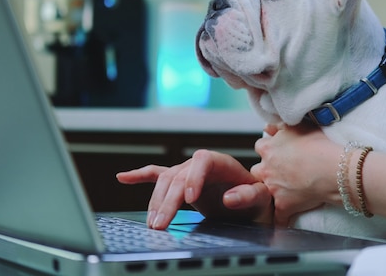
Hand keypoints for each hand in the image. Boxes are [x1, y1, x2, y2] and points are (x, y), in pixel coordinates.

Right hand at [117, 149, 271, 228]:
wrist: (252, 202)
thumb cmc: (258, 198)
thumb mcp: (261, 198)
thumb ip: (248, 196)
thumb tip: (228, 197)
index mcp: (221, 162)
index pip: (202, 161)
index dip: (194, 177)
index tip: (190, 199)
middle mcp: (201, 164)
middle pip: (179, 175)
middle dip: (168, 200)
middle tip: (161, 224)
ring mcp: (188, 172)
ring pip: (166, 181)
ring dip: (156, 202)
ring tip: (153, 223)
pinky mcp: (180, 182)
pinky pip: (157, 175)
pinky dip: (140, 177)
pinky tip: (124, 178)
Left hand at [251, 123, 341, 225]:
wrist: (334, 169)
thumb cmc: (320, 146)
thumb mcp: (299, 127)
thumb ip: (280, 127)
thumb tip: (269, 127)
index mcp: (268, 148)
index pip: (261, 147)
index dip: (270, 150)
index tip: (279, 153)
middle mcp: (266, 168)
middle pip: (257, 170)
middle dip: (266, 171)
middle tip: (283, 172)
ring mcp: (273, 188)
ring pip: (263, 192)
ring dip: (271, 191)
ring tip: (286, 191)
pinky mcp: (283, 205)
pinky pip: (277, 217)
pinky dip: (280, 219)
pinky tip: (284, 221)